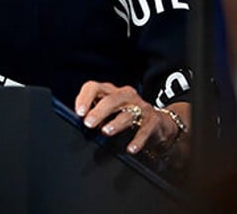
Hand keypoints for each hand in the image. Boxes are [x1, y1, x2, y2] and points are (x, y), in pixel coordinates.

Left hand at [74, 81, 190, 160]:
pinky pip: (145, 129)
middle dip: (99, 111)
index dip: (85, 98)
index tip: (78, 112)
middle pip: (111, 99)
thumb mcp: (109, 112)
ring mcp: (141, 107)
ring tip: (106, 132)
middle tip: (88, 123)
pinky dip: (137, 140)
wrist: (159, 124)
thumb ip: (94, 114)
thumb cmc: (127, 117)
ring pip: (127, 113)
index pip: (94, 87)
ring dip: (116, 123)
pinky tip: (130, 148)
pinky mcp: (153, 120)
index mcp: (111, 92)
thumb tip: (77, 122)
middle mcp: (126, 95)